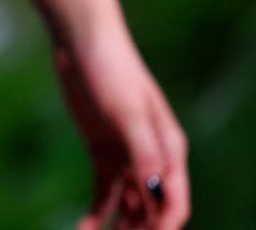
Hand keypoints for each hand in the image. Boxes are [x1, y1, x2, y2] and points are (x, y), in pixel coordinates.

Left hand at [54, 29, 189, 228]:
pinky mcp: (103, 152)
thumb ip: (144, 151)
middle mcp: (153, 157)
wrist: (82, 44)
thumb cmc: (111, 71)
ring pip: (130, 206)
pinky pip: (105, 193)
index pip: (174, 203)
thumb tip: (155, 190)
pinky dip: (98, 213)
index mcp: (169, 149)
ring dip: (120, 228)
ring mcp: (128, 155)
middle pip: (153, 210)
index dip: (162, 228)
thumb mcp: (127, 112)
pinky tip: (84, 229)